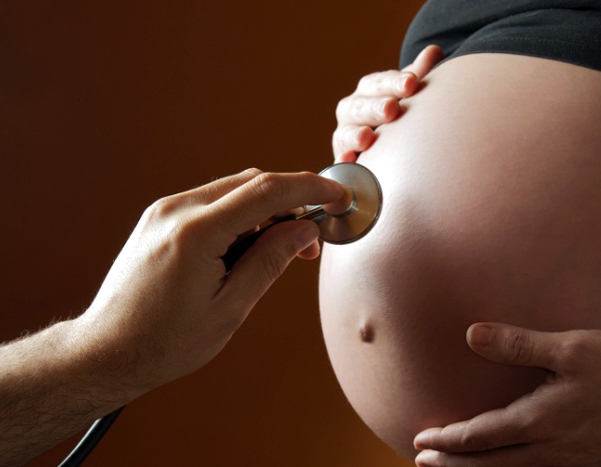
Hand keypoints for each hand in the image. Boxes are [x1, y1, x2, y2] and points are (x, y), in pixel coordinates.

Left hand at [76, 169, 346, 393]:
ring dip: (267, 209)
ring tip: (281, 249)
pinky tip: (250, 245)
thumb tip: (305, 229)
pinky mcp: (161, 218)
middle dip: (291, 201)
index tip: (338, 196)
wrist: (106, 351)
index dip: (310, 189)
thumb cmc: (164, 341)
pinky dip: (242, 214)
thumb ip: (271, 260)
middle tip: (311, 240)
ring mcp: (165, 210)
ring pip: (233, 189)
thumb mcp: (230, 308)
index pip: (268, 191)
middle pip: (252, 182)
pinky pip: (214, 201)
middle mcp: (177, 210)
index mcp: (196, 233)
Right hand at [332, 44, 442, 162]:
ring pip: (345, 133)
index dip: (394, 83)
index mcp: (368, 91)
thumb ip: (417, 76)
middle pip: (360, 106)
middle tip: (392, 109)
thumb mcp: (406, 96)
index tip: (411, 83)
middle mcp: (352, 111)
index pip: (379, 83)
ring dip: (354, 135)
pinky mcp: (343, 163)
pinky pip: (340, 163)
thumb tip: (434, 50)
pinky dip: (342, 162)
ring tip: (366, 137)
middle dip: (375, 107)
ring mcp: (344, 137)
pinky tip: (348, 161)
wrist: (382, 150)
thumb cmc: (397, 117)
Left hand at [414, 323, 600, 465]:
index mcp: (541, 421)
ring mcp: (574, 462)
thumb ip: (518, 344)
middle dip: (454, 465)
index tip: (422, 438)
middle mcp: (553, 449)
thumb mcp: (570, 348)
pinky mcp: (594, 464)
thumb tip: (471, 335)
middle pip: (491, 465)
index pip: (480, 437)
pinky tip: (517, 465)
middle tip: (425, 462)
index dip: (447, 439)